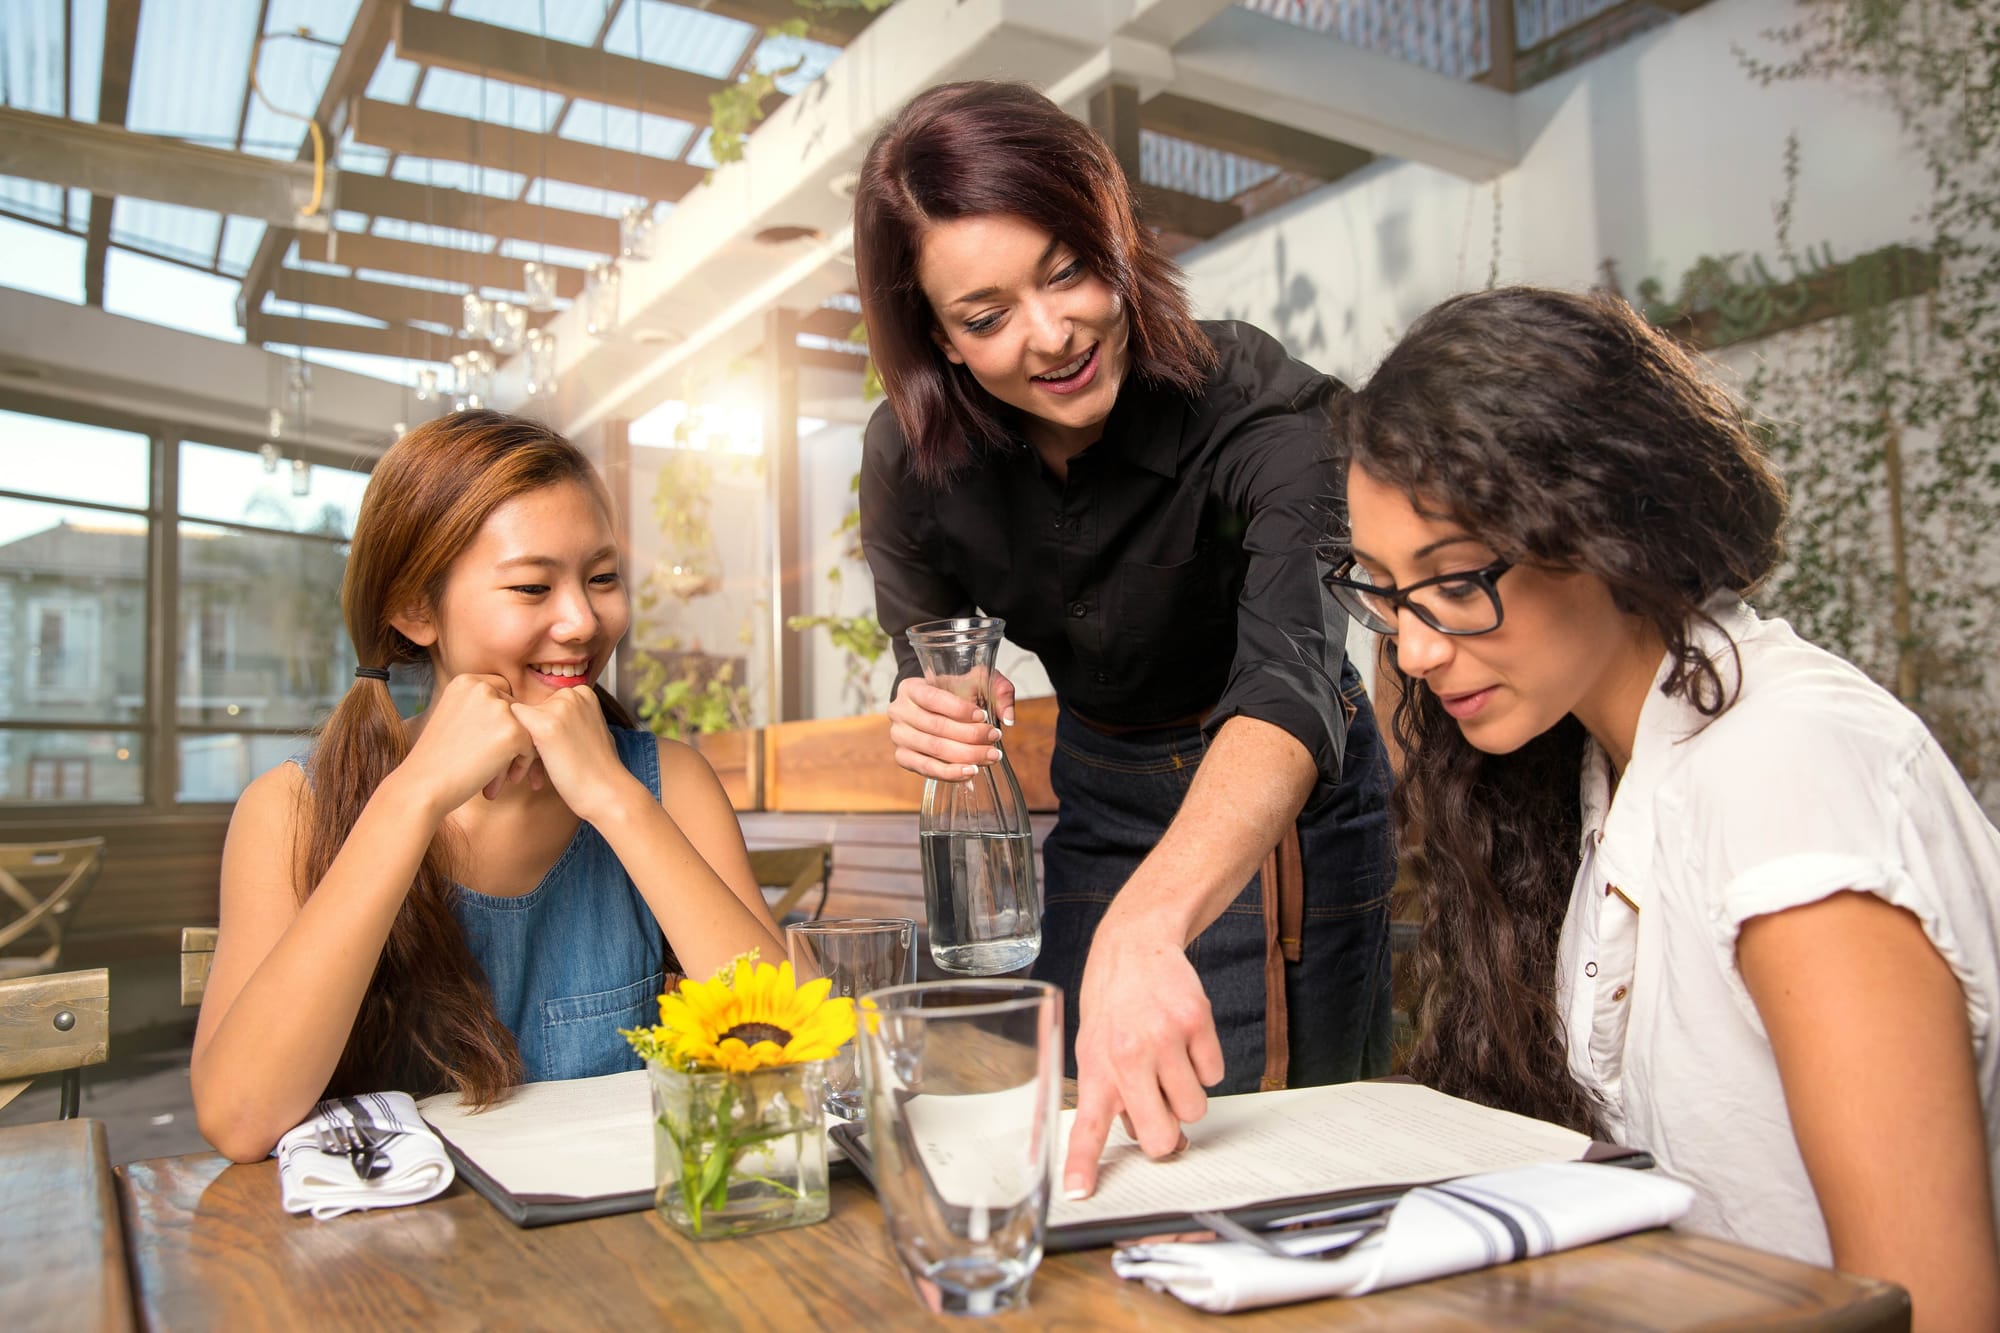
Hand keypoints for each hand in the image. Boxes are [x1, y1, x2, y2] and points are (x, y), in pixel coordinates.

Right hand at [397, 674, 537, 813]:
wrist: (421, 786)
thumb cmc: (435, 760)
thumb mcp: (453, 718)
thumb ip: (480, 708)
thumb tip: (519, 711)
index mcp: (466, 681)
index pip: (502, 692)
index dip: (501, 720)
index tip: (487, 744)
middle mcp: (483, 688)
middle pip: (517, 711)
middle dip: (509, 739)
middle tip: (488, 768)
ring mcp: (499, 708)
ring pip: (526, 730)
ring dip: (514, 755)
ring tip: (492, 780)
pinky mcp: (512, 732)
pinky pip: (530, 748)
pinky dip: (519, 766)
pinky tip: (494, 784)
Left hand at [508, 687, 642, 822]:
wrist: (606, 790)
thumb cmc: (598, 768)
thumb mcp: (591, 730)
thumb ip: (572, 719)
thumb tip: (549, 719)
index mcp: (583, 693)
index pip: (548, 704)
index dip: (544, 728)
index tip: (548, 751)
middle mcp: (570, 694)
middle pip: (533, 709)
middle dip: (531, 734)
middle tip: (536, 763)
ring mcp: (557, 708)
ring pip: (520, 718)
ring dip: (520, 742)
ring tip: (529, 771)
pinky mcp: (543, 724)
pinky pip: (511, 727)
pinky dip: (513, 748)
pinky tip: (522, 769)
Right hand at [886, 671, 1015, 780]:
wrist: (936, 709)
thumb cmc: (956, 693)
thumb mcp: (977, 680)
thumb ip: (998, 688)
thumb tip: (1008, 717)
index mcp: (910, 688)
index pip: (933, 699)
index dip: (959, 709)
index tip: (983, 716)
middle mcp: (899, 712)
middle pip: (936, 727)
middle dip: (970, 735)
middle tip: (995, 738)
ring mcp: (898, 736)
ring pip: (934, 749)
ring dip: (965, 755)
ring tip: (990, 756)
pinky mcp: (903, 757)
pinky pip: (926, 769)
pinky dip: (950, 773)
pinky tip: (971, 771)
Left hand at [1061, 915, 1223, 1198]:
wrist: (1134, 946)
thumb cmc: (1114, 1007)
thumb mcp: (1096, 1051)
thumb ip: (1117, 1097)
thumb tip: (1154, 1141)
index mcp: (1097, 1070)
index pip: (1086, 1126)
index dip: (1083, 1164)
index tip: (1077, 1192)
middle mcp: (1128, 1056)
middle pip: (1162, 1137)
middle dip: (1169, 1134)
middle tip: (1161, 1106)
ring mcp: (1164, 1039)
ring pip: (1195, 1109)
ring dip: (1187, 1094)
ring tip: (1168, 1059)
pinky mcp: (1196, 1022)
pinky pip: (1215, 1074)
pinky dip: (1205, 1064)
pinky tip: (1184, 1038)